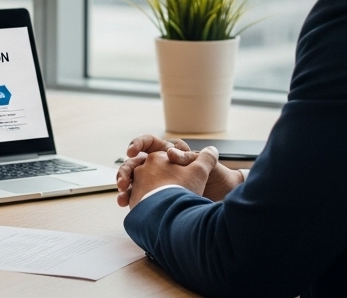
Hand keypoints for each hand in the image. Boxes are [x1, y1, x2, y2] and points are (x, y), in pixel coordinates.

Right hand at [117, 134, 243, 206]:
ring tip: (122, 196)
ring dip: (124, 185)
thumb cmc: (217, 177)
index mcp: (170, 152)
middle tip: (122, 180)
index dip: (138, 145)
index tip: (132, 152)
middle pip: (136, 163)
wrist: (223, 197)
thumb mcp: (203, 165)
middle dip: (126, 170)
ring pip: (133, 179)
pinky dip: (130, 198)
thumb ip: (186, 157)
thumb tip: (170, 153)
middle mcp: (161, 165)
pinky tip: (125, 204)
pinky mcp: (156, 196)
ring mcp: (157, 181)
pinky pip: (138, 195)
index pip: (148, 143)